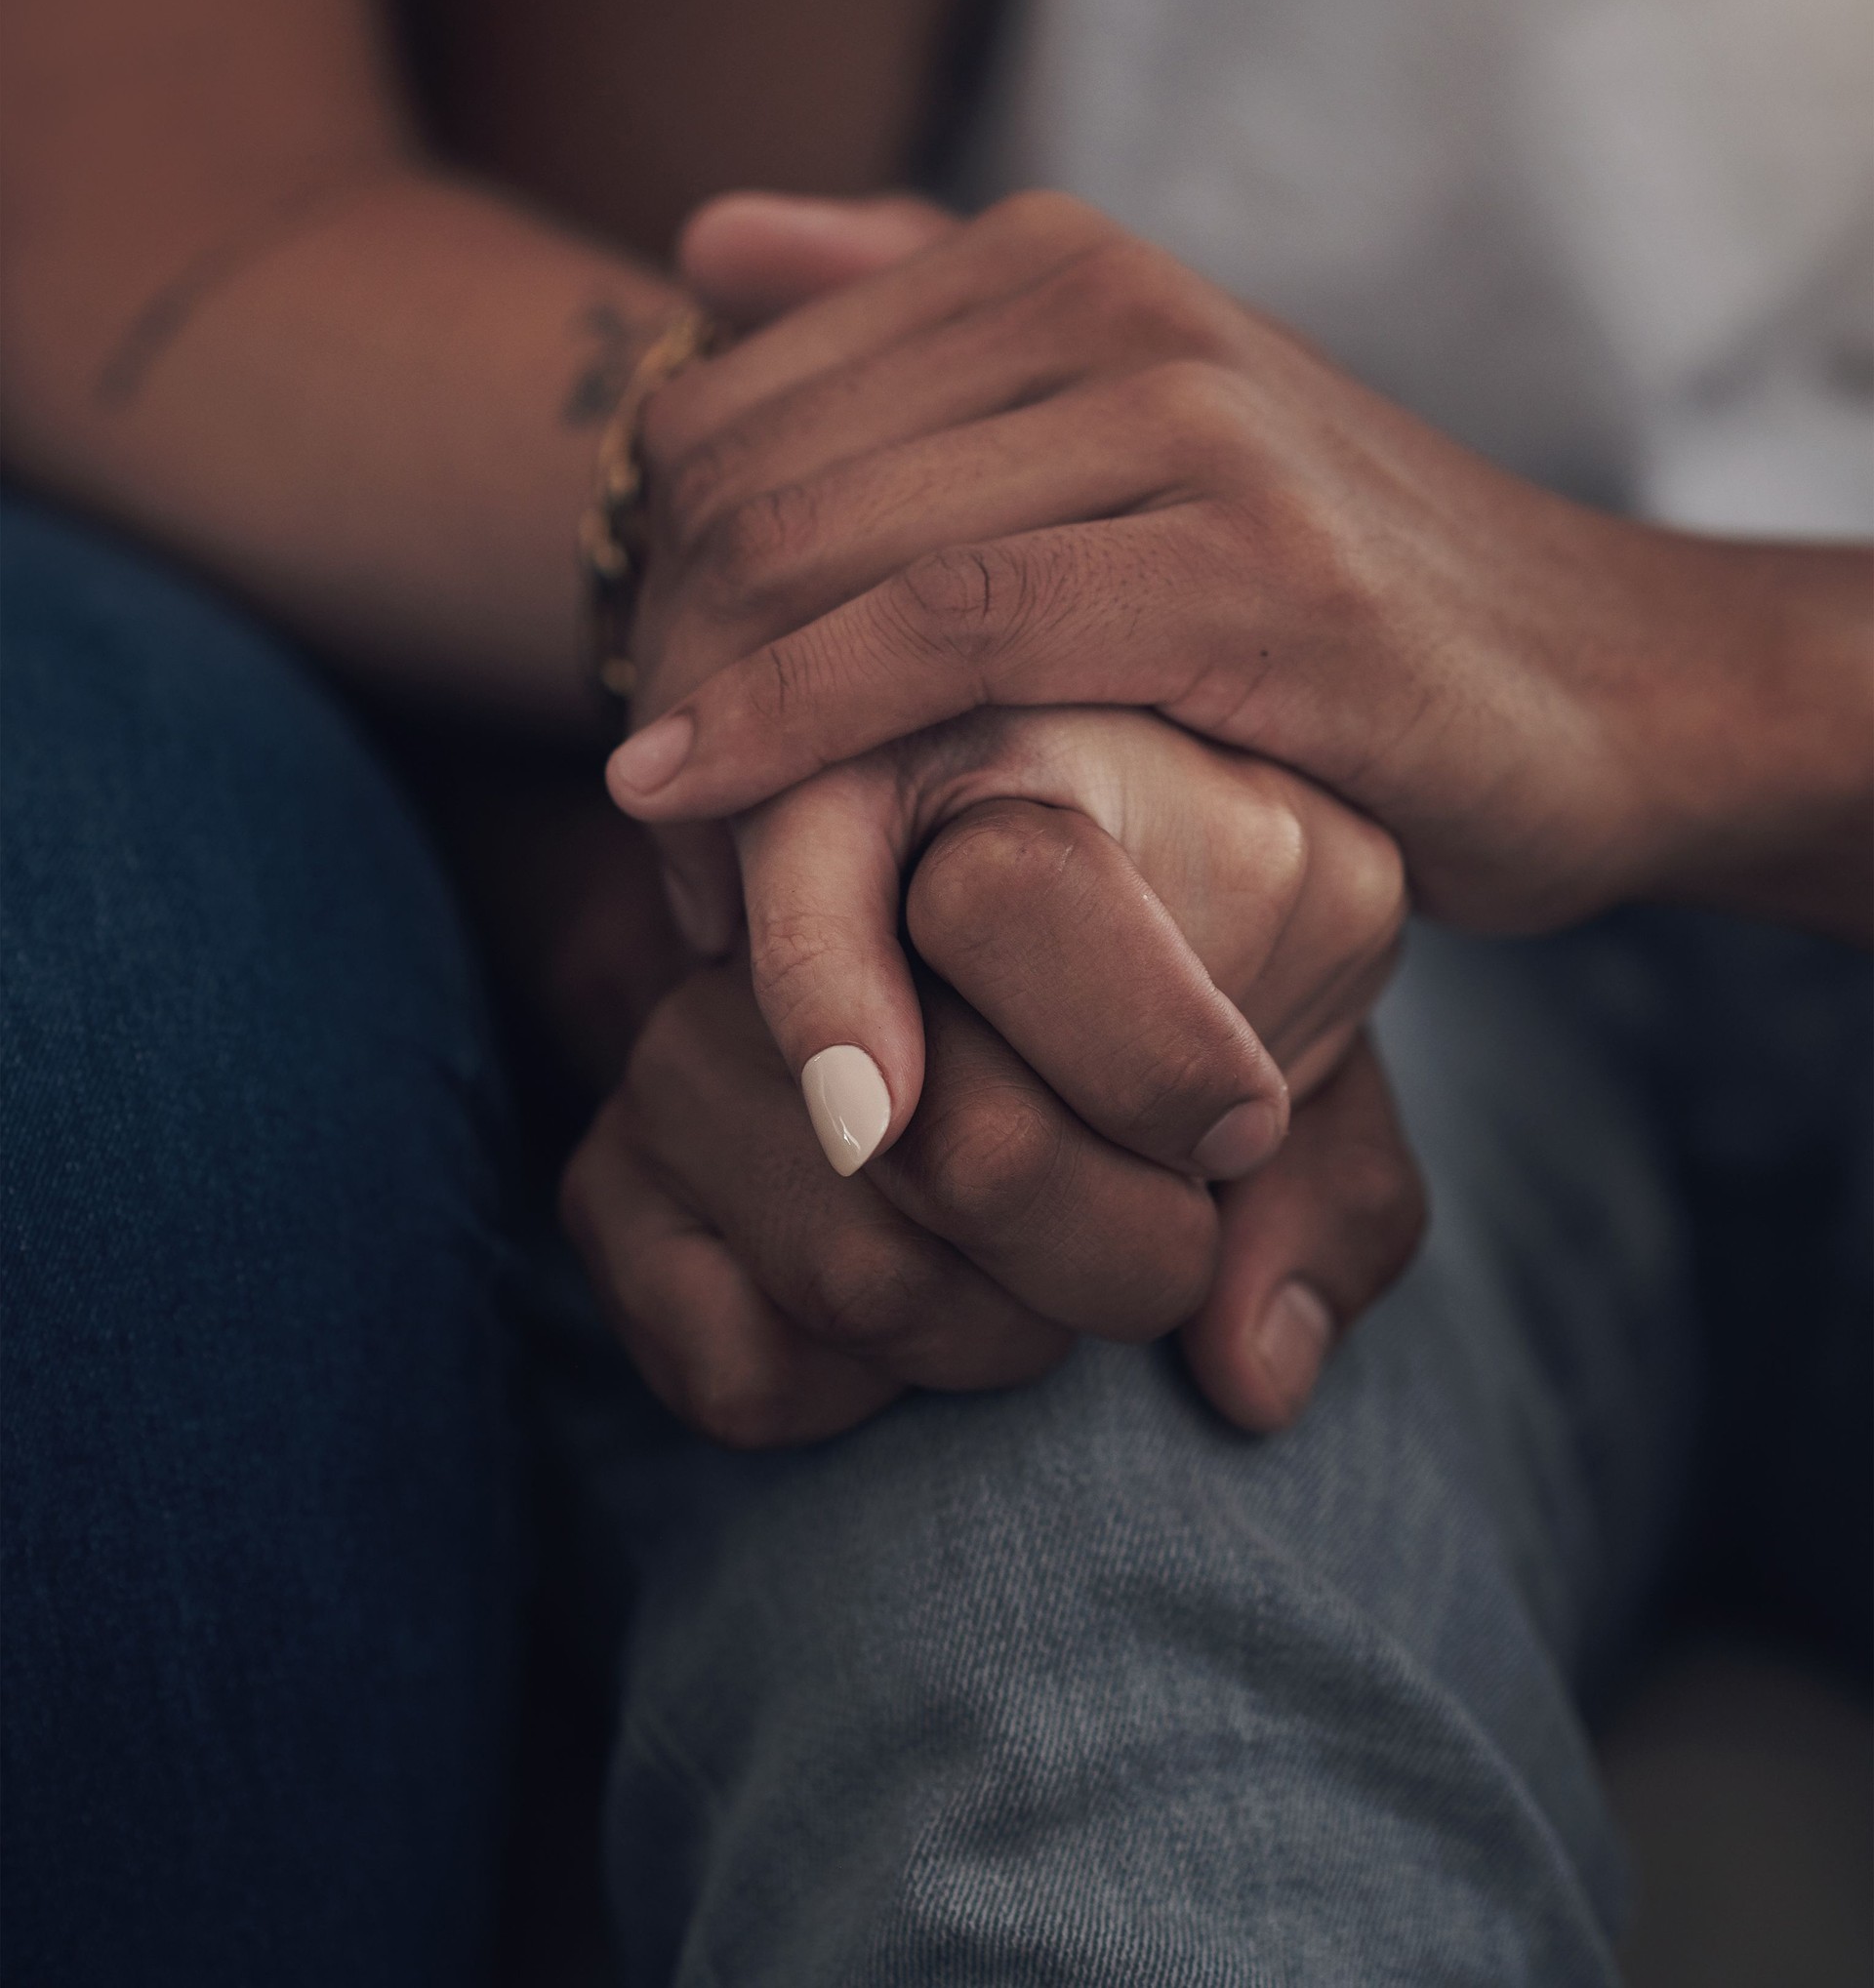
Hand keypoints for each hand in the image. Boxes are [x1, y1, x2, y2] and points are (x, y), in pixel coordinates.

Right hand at [563, 762, 1420, 1446]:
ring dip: (1011, 1331)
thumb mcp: (1300, 1011)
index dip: (1146, 1057)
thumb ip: (1329, 1171)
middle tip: (1168, 1231)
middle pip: (960, 1145)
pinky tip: (916, 1315)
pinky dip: (875, 1404)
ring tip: (1051, 1259)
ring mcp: (679, 1037)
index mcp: (995, 760)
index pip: (1011, 896)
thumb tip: (1252, 1369)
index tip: (1232, 1126)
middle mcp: (791, 886)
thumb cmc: (1191, 968)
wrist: (984, 967)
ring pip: (866, 1274)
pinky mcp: (603, 1174)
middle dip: (1121, 1250)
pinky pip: (746, 1368)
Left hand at [617, 190, 1873, 938]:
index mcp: (1051, 258)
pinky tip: (702, 806)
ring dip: (703, 726)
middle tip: (657, 830)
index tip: (645, 735)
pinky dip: (789, 730)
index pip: (717, 415)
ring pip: (816, 556)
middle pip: (741, 489)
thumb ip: (920, 322)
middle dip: (655, 672)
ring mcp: (1187, 418)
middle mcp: (1106, 298)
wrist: (1604, 684)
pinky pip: (941, 635)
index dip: (635, 589)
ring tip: (684, 859)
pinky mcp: (1252, 565)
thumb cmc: (1331, 598)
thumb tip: (706, 239)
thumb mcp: (1130, 436)